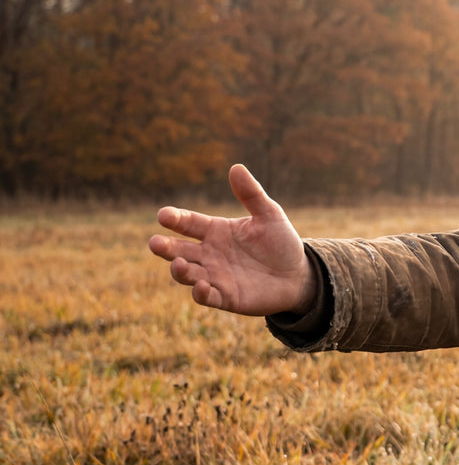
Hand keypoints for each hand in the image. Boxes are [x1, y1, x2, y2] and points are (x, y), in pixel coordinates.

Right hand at [148, 164, 314, 315]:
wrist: (298, 275)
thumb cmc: (281, 243)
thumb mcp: (270, 215)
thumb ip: (252, 194)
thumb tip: (236, 167)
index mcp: (215, 231)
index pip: (188, 223)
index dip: (175, 219)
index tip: (164, 215)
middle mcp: (209, 254)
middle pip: (179, 250)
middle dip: (165, 247)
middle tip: (155, 243)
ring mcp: (214, 276)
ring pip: (187, 274)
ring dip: (180, 270)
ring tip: (179, 264)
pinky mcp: (225, 297)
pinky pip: (207, 297)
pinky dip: (200, 293)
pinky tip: (201, 286)